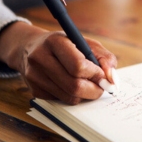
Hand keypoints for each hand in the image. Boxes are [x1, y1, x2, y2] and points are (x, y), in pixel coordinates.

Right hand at [0, 22, 116, 104]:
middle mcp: (40, 58)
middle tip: (102, 87)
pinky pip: (60, 100)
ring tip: (90, 85)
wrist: (30, 47)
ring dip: (85, 95)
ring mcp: (34, 76)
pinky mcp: (33, 90)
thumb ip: (103, 57)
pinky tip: (73, 86)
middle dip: (94, 89)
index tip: (104, 76)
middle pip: (73, 85)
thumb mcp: (85, 42)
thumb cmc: (65, 44)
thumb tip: (111, 77)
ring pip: (68, 96)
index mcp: (54, 42)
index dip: (95, 74)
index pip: (78, 65)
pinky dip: (72, 96)